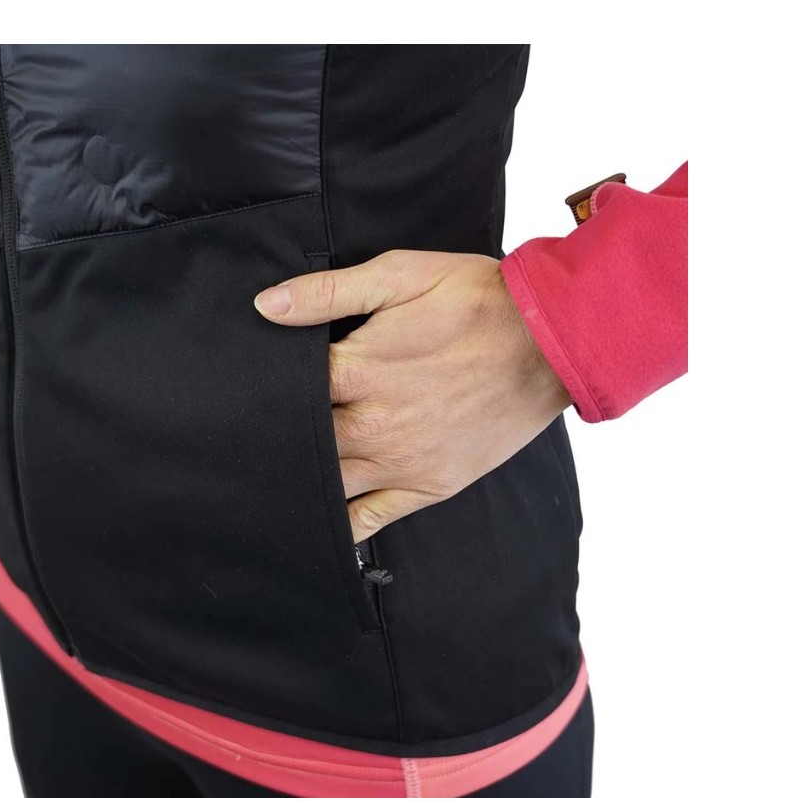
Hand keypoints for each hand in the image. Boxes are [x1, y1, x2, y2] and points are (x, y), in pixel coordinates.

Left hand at [254, 251, 569, 542]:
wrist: (553, 342)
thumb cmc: (477, 301)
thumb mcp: (402, 276)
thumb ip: (330, 292)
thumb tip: (267, 306)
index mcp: (360, 369)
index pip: (288, 389)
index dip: (265, 385)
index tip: (249, 383)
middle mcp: (374, 424)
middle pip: (300, 440)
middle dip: (278, 433)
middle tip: (248, 433)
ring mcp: (401, 462)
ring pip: (328, 482)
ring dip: (299, 478)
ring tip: (271, 473)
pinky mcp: (428, 486)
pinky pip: (369, 520)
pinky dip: (339, 527)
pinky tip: (315, 525)